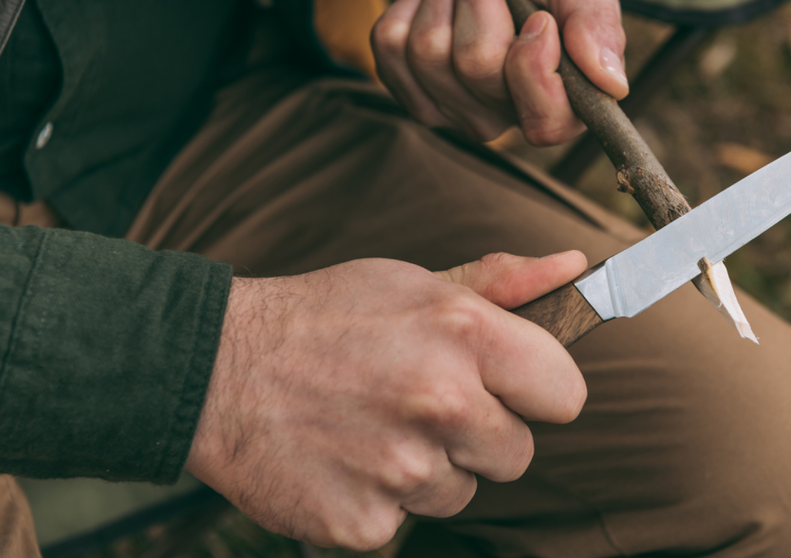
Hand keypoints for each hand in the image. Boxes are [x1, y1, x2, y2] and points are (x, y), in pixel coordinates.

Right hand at [185, 252, 588, 549]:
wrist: (216, 370)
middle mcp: (442, 404)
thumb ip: (499, 283)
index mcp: (465, 335)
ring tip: (373, 426)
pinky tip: (345, 459)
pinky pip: (406, 524)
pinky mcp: (365, 523)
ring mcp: (403, 471)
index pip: (565, 395)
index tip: (510, 389)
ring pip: (460, 492)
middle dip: (481, 435)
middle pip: (518, 455)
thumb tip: (574, 267)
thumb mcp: (412, 282)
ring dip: (428, 470)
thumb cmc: (325, 317)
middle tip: (420, 404)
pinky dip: (380, 501)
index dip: (538, 393)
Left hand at [371, 0, 627, 145]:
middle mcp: (505, 118)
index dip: (532, 67)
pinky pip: (390, 44)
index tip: (540, 15)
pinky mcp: (409, 89)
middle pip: (475, 67)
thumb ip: (596, 24)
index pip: (544, 122)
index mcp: (563, 104)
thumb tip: (611, 84)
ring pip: (428, 52)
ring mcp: (452, 109)